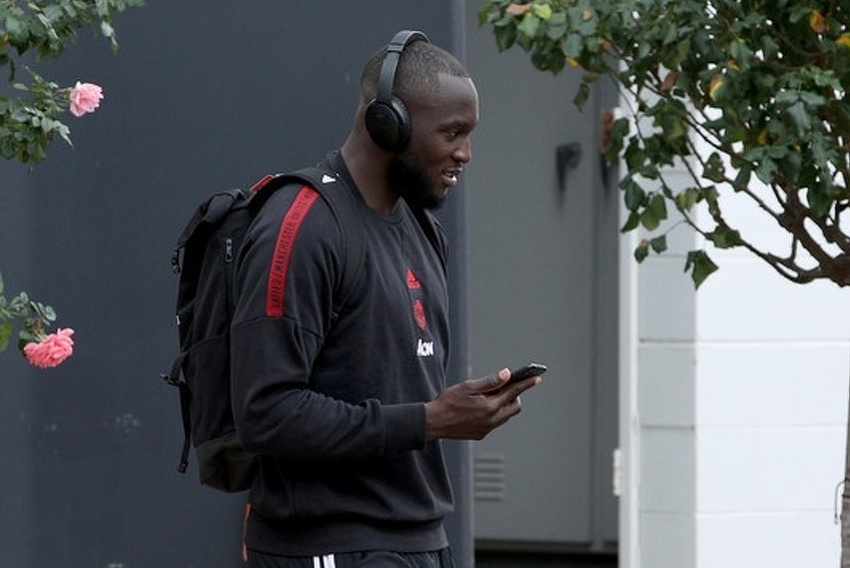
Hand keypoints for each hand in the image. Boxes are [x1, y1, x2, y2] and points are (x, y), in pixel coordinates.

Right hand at [424, 368, 541, 440]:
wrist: (433, 422)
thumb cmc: (447, 403)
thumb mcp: (468, 387)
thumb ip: (489, 381)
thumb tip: (506, 374)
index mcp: (490, 406)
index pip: (514, 392)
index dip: (526, 383)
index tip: (536, 378)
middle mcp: (491, 419)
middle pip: (514, 407)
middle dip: (514, 396)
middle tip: (504, 387)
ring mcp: (487, 428)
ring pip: (505, 416)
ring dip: (503, 405)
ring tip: (489, 397)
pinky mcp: (481, 434)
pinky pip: (495, 423)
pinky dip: (494, 414)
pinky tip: (480, 408)